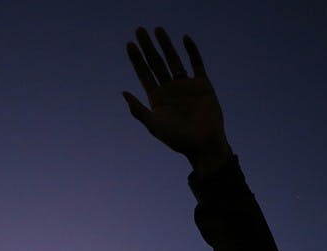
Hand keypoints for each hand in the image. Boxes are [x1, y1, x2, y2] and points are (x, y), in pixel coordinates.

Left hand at [123, 27, 231, 173]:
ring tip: (158, 29)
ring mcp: (186, 86)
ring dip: (166, 45)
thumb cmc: (178, 139)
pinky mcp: (202, 85)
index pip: (144, 73)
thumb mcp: (154, 125)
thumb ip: (138, 110)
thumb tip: (123, 92)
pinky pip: (196, 64)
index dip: (136, 59)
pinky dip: (191, 51)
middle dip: (148, 47)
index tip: (129, 44)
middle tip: (139, 30)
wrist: (204, 144)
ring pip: (174, 60)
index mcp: (157, 98)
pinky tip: (185, 39)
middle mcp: (170, 89)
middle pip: (156, 63)